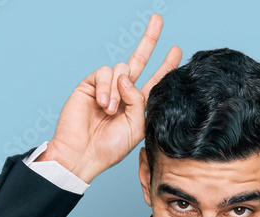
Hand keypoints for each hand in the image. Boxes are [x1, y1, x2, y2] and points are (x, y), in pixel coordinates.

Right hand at [39, 14, 181, 182]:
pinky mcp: (90, 84)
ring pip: (121, 69)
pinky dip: (106, 86)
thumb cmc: (110, 146)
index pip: (155, 80)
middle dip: (149, 40)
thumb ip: (138, 101)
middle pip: (139, 60)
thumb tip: (126, 78)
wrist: (83, 153)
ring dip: (118, 89)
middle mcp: (123, 92)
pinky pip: (104, 72)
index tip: (177, 50)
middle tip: (158, 19)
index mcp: (137, 104)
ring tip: (110, 110)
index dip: (166, 65)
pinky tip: (102, 103)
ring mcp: (107, 87)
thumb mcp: (135, 127)